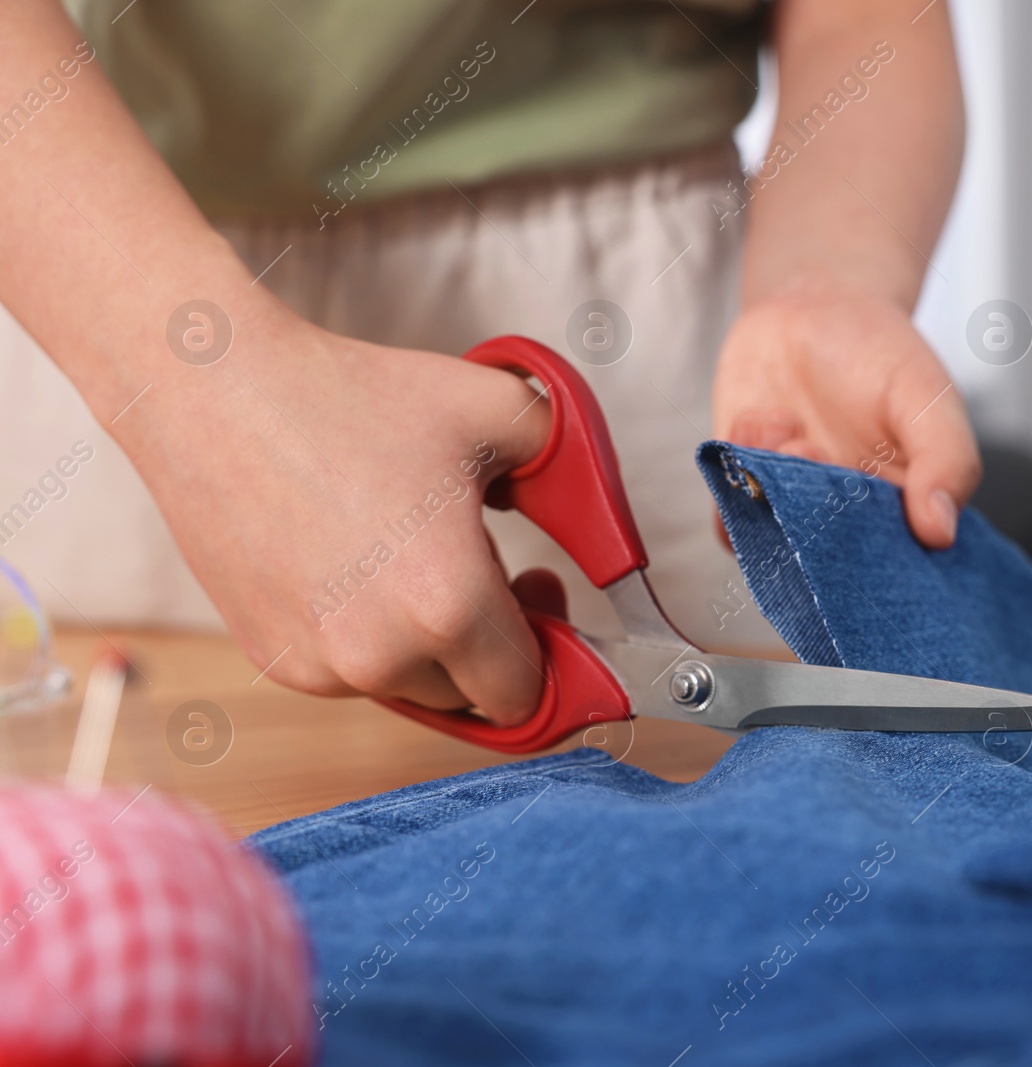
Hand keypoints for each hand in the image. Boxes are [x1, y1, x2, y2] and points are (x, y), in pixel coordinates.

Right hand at [112, 313, 551, 724]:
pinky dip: (375, 637)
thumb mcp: (501, 412)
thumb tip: (608, 530)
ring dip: (436, 644)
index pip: (527, 697)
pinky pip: (353, 674)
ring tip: (427, 556)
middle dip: (502, 647)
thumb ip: (578, 472)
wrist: (214, 393)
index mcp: (449, 607)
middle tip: (506, 573)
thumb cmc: (353, 398)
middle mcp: (381, 657)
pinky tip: (364, 563)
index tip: (550, 607)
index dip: (555, 658)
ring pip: (414, 688)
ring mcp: (320, 667)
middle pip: (476, 699)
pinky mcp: (273, 660)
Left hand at [712, 288, 979, 548]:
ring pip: (768, 544)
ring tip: (791, 423)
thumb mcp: (928, 397)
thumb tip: (942, 533)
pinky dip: (736, 472)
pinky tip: (764, 418)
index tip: (860, 515)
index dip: (874, 563)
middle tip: (816, 448)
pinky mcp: (745, 492)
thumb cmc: (880, 354)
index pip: (891, 573)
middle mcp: (843, 524)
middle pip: (822, 569)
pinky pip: (726, 517)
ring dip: (770, 487)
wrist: (815, 308)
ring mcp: (791, 510)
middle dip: (810, 517)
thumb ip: (945, 461)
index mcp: (901, 515)